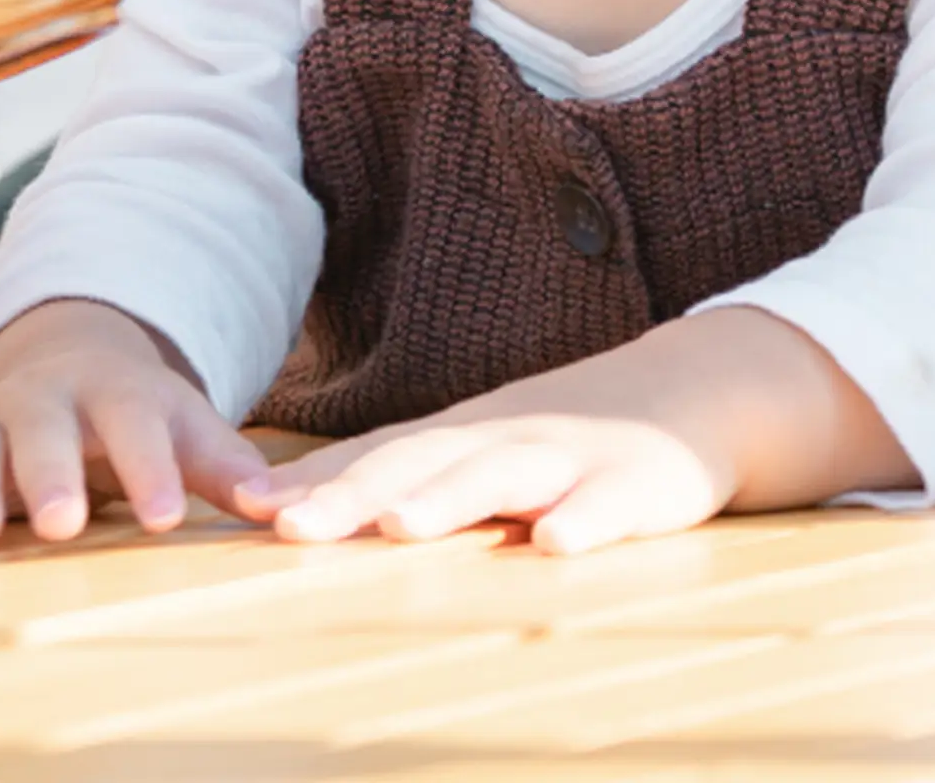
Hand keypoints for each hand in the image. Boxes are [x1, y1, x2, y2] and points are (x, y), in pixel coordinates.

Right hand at [0, 298, 274, 546]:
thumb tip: (283, 512)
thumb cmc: (135, 410)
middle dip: (52, 478)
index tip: (168, 513)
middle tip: (63, 523)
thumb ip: (225, 466)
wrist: (65, 352)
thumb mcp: (183, 423)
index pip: (139, 428)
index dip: (154, 470)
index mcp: (114, 393)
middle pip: (47, 437)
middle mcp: (44, 404)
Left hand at [263, 413, 728, 555]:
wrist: (691, 391)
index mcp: (460, 437)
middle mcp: (504, 440)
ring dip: (451, 499)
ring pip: (504, 477)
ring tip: (401, 525)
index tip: (243, 509)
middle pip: (421, 463)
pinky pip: (610, 505)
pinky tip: (555, 543)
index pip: (374, 457)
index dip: (312, 484)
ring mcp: (571, 457)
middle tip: (291, 526)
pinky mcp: (638, 483)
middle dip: (355, 495)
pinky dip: (584, 520)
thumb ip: (385, 476)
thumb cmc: (560, 437)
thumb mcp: (470, 451)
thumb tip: (271, 509)